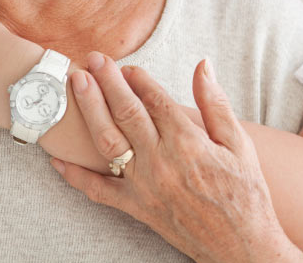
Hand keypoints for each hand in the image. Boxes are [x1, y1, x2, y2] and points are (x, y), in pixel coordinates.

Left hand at [53, 55, 302, 262]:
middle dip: (108, 81)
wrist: (242, 247)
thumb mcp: (239, 144)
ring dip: (90, 109)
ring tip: (77, 84)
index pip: (155, 99)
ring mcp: (144, 185)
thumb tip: (203, 65)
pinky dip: (75, 176)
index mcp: (188, 142)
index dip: (139, 78)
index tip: (128, 66)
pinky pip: (99, 190)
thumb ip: (215, 103)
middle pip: (127, 111)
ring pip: (108, 140)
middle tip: (93, 58)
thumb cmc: (245, 193)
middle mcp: (161, 160)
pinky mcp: (135, 208)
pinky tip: (57, 158)